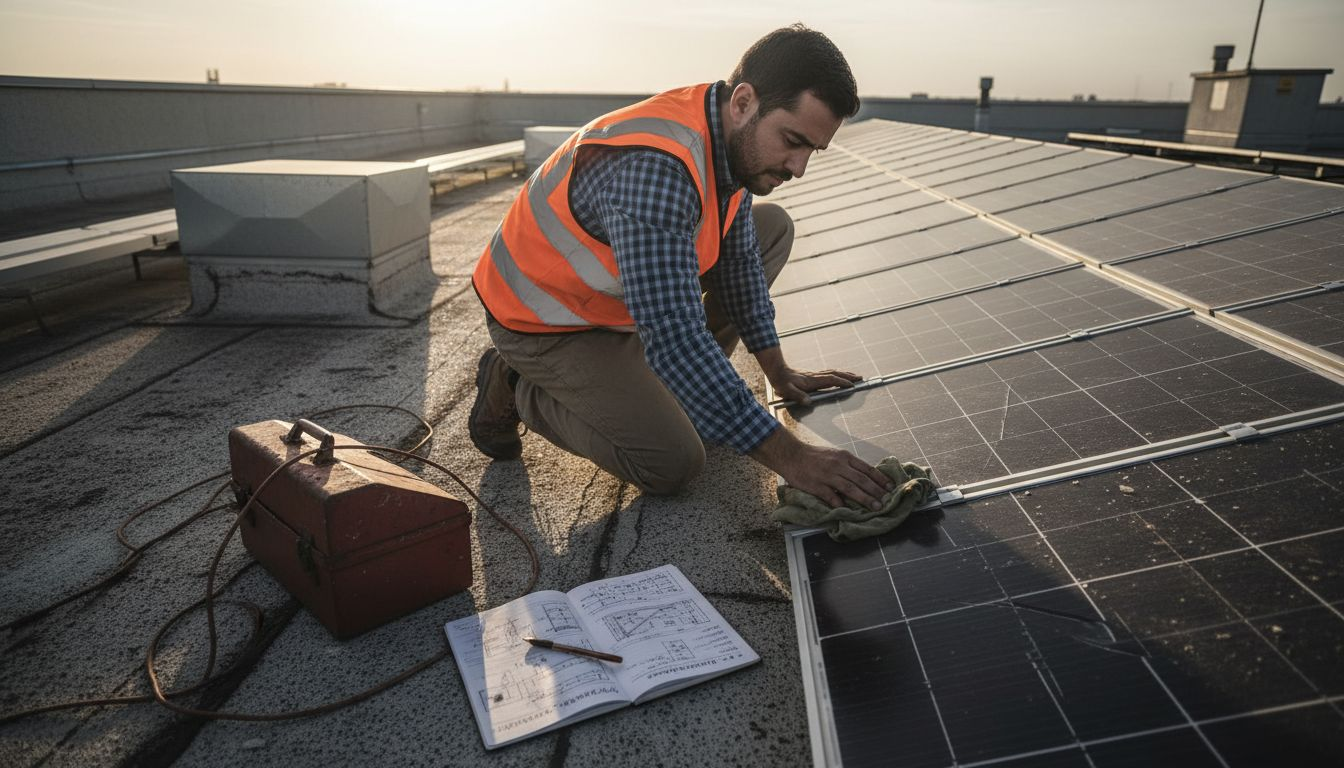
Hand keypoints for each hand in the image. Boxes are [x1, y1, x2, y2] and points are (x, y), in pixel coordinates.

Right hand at [753, 429, 892, 509]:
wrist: (791, 454)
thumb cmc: (813, 456)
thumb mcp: (834, 454)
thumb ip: (848, 464)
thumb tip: (864, 476)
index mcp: (844, 457)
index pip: (867, 468)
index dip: (880, 479)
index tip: (890, 487)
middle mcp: (838, 465)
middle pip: (862, 479)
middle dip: (876, 491)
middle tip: (887, 501)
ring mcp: (828, 476)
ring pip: (851, 488)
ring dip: (865, 499)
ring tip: (875, 507)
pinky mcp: (817, 486)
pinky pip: (831, 496)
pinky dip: (840, 503)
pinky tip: (848, 510)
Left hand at [755, 345, 861, 405]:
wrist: (777, 371)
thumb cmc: (782, 382)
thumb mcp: (787, 391)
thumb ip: (797, 396)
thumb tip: (808, 402)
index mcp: (812, 381)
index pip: (830, 380)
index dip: (841, 382)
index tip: (852, 386)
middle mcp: (815, 376)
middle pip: (835, 374)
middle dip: (849, 376)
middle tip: (861, 379)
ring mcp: (815, 375)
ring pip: (833, 373)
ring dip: (845, 374)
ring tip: (856, 376)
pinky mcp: (813, 375)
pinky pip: (829, 374)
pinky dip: (838, 374)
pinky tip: (840, 376)